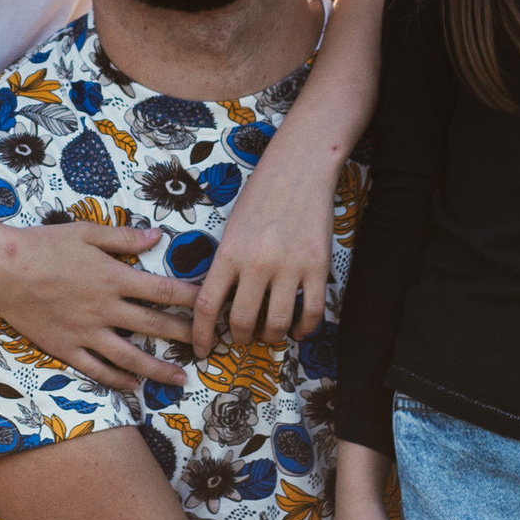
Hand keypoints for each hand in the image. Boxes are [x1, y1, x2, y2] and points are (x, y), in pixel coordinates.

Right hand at [0, 219, 197, 392]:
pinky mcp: (66, 347)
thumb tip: (158, 237)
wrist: (2, 267)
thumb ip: (125, 238)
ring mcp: (86, 332)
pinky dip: (117, 380)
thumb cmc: (44, 244)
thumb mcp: (87, 232)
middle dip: (185, 337)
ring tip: (180, 380)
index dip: (192, 299)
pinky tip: (133, 386)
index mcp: (114, 278)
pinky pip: (97, 370)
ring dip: (159, 370)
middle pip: (155, 327)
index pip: (164, 291)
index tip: (212, 306)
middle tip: (208, 347)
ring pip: (130, 357)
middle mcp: (106, 309)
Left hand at [190, 117, 336, 357]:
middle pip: (244, 321)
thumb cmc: (260, 195)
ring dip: (272, 337)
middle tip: (243, 339)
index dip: (201, 334)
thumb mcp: (232, 228)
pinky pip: (312, 312)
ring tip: (270, 335)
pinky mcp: (318, 267)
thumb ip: (227, 265)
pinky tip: (299, 330)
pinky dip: (304, 329)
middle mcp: (257, 263)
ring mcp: (290, 267)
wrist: (299, 169)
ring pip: (278, 323)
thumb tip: (224, 304)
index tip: (200, 350)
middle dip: (241, 338)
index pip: (208, 305)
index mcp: (229, 253)